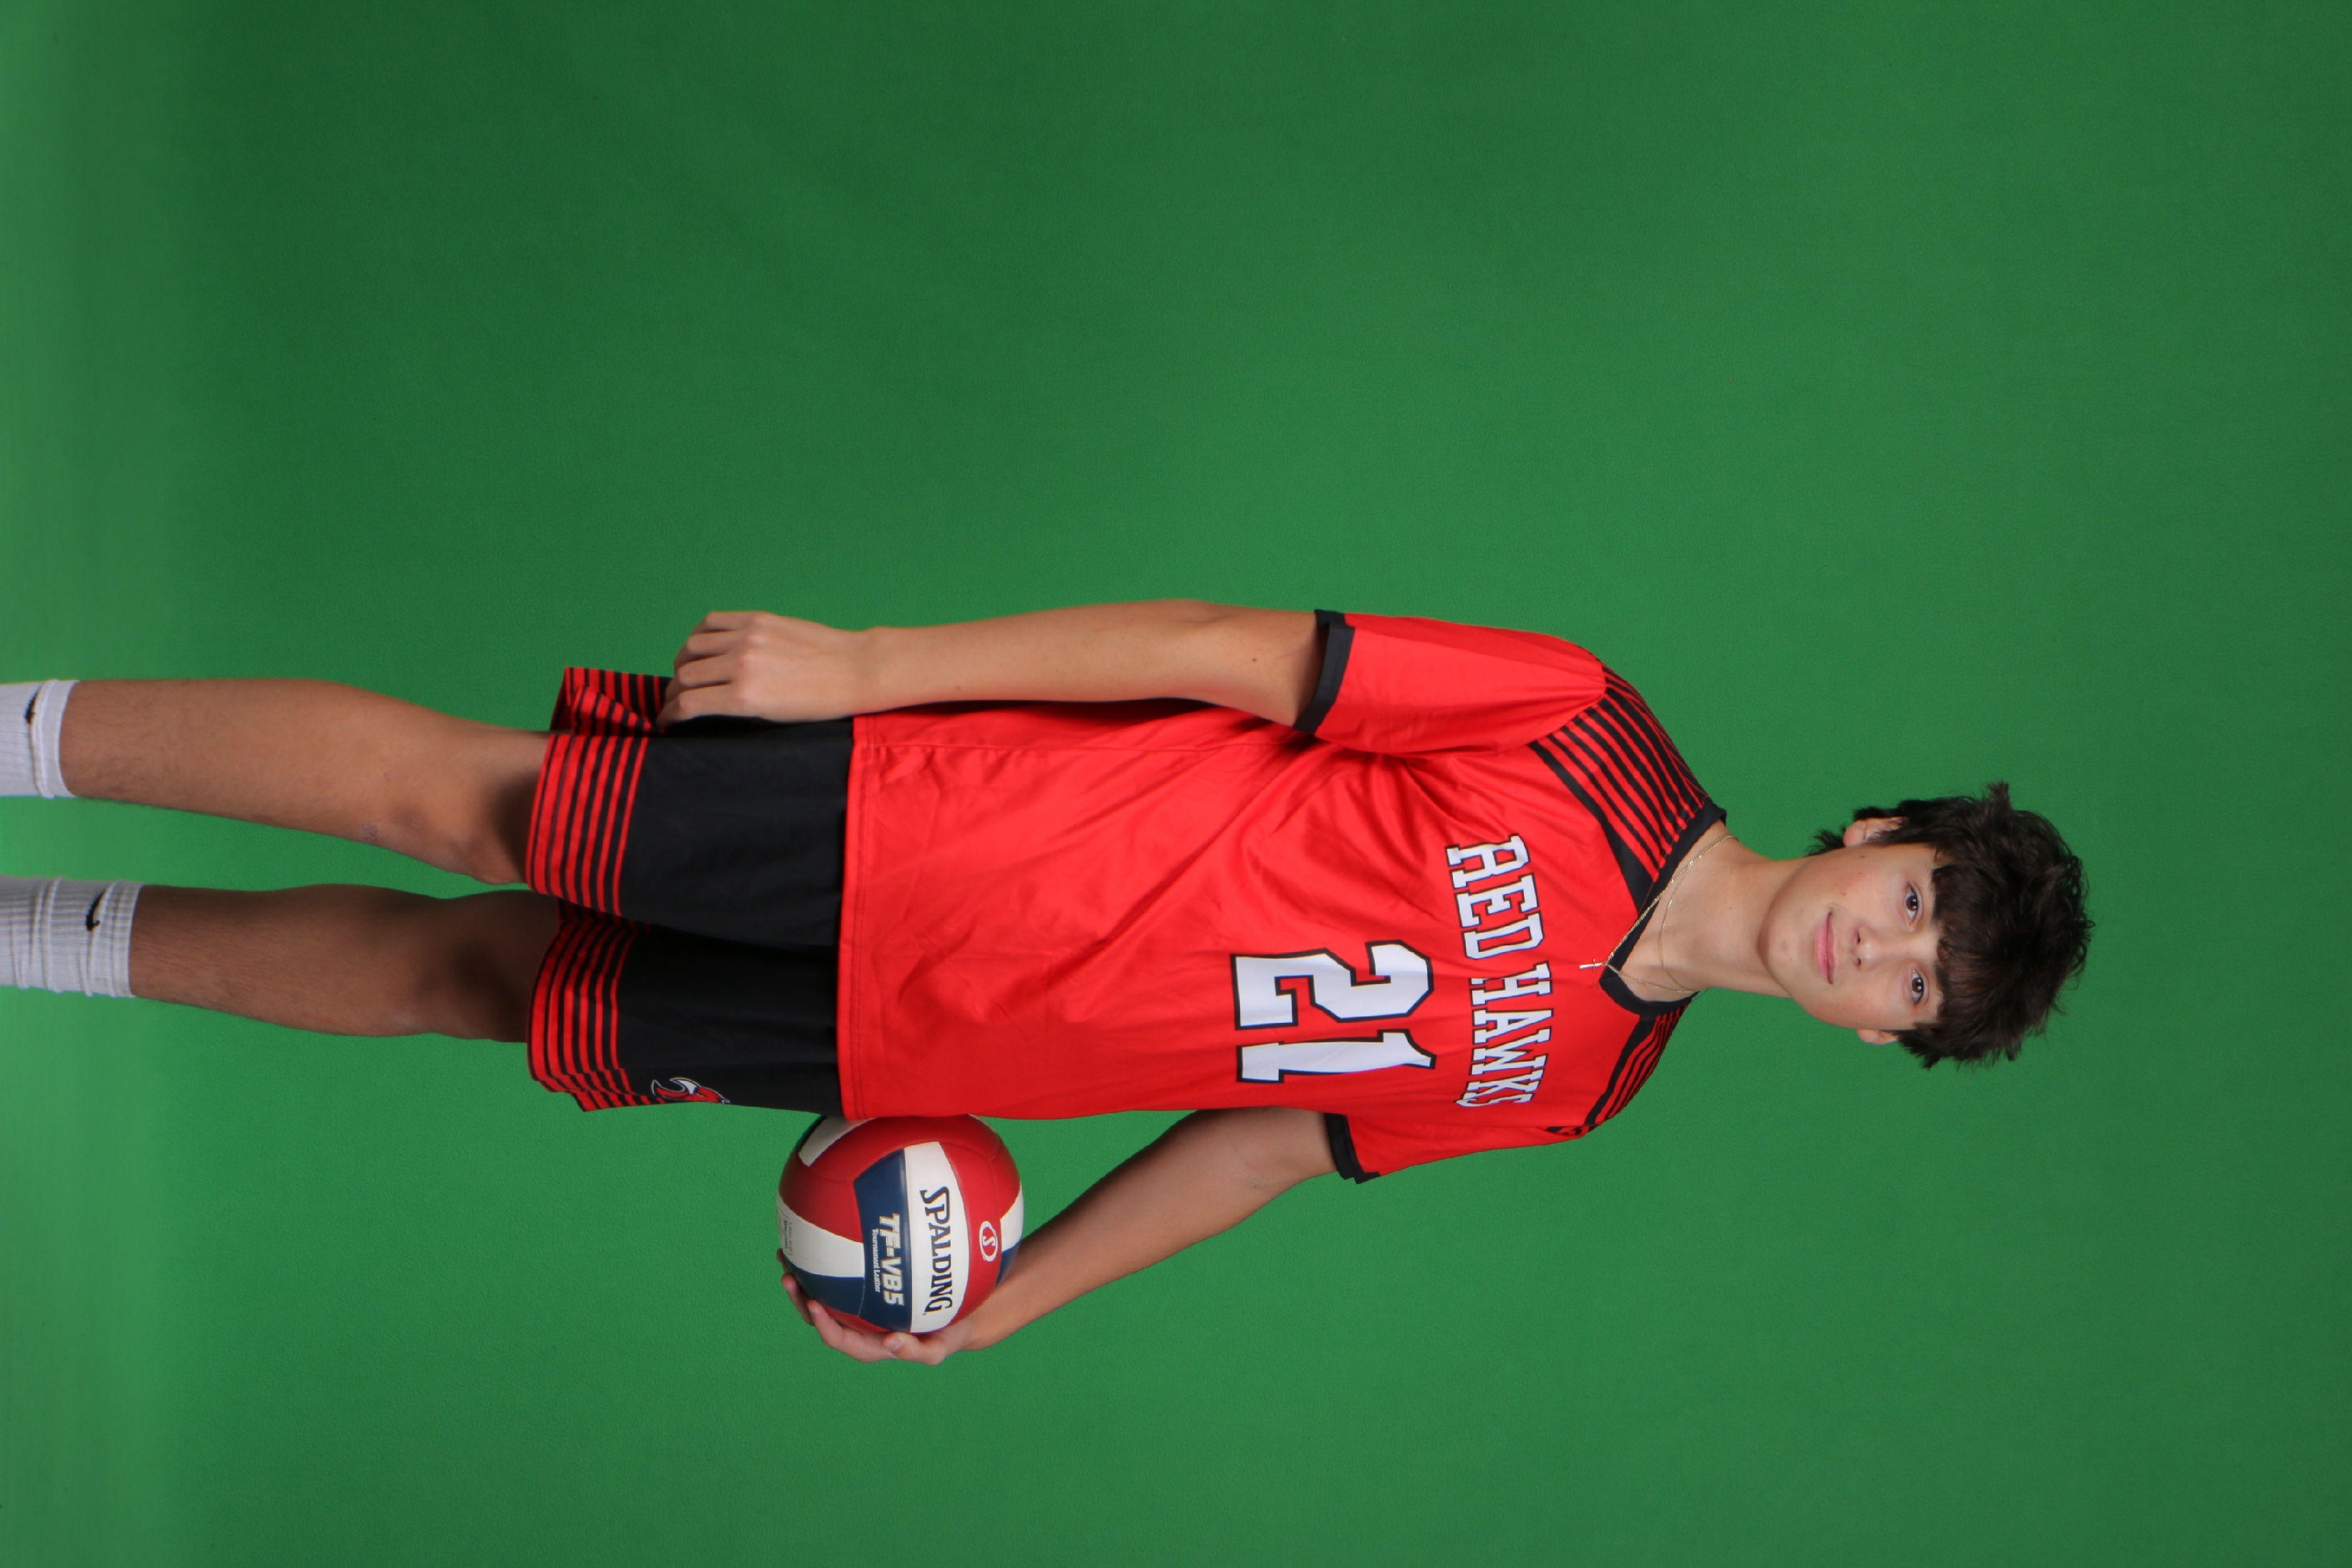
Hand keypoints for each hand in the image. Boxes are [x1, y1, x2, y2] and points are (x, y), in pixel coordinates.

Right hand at [661, 611, 865, 725]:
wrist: (853, 670)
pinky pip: (713, 622)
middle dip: (674, 691)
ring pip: (693, 646)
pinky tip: (702, 645)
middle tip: (674, 698)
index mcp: (744, 697)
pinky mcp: (757, 619)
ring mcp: (748, 637)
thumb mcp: (772, 717)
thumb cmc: (818, 703)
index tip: (666, 719)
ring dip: (683, 662)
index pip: (688, 704)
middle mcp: (741, 664)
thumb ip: (733, 707)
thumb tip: (702, 703)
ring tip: (686, 672)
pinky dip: (700, 635)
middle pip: (685, 675)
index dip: (670, 714)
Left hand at [780, 1269, 978, 1365]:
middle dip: (801, 1298)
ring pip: (824, 1294)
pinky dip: (823, 1258)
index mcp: (872, 1344)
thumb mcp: (940, 1347)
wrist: (960, 1314)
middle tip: (788, 1275)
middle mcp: (861, 1326)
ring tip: (785, 1254)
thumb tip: (892, 1343)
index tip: (814, 1304)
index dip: (823, 1325)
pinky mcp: (866, 1286)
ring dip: (803, 1278)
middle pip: (822, 1316)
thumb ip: (920, 1351)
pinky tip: (814, 1235)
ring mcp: (860, 1305)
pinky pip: (839, 1273)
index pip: (840, 1339)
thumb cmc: (949, 1331)